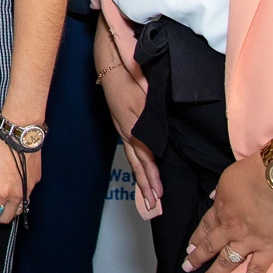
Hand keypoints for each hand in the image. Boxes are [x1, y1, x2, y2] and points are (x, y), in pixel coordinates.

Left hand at [0, 130, 41, 224]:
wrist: (19, 132)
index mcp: (1, 193)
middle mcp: (17, 195)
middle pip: (7, 217)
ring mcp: (28, 188)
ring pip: (19, 209)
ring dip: (8, 210)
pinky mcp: (35, 180)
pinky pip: (26, 196)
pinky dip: (17, 198)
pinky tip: (9, 188)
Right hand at [96, 64, 161, 215]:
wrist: (110, 67)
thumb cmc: (130, 79)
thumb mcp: (145, 98)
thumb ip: (153, 121)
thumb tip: (162, 142)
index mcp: (135, 128)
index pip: (146, 159)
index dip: (153, 177)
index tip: (158, 195)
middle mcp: (128, 133)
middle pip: (138, 165)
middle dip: (146, 186)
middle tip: (153, 204)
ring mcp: (123, 130)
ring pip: (134, 160)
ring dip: (141, 179)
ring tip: (148, 196)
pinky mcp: (121, 126)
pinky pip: (130, 151)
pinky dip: (136, 166)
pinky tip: (140, 171)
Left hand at [182, 153, 272, 272]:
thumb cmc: (255, 173)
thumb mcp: (228, 178)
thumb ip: (221, 192)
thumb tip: (215, 198)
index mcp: (221, 209)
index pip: (204, 227)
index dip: (196, 239)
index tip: (189, 248)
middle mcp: (230, 228)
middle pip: (210, 246)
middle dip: (197, 259)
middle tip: (187, 268)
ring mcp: (248, 241)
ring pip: (227, 261)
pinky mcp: (268, 249)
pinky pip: (256, 270)